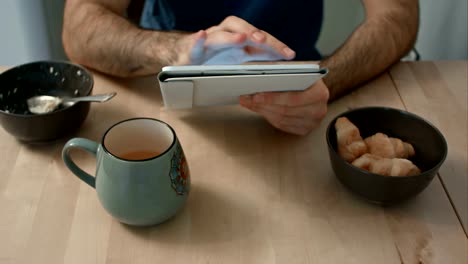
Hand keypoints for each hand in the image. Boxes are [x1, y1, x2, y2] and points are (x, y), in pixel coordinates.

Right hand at [172, 16, 295, 64]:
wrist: (187, 54)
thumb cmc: (215, 55)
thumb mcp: (239, 57)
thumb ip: (258, 56)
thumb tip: (280, 57)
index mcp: (239, 39)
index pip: (260, 38)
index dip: (274, 45)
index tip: (289, 55)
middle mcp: (225, 35)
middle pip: (241, 30)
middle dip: (254, 34)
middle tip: (264, 41)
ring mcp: (209, 42)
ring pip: (219, 36)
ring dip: (230, 37)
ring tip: (242, 38)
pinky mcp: (192, 51)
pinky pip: (195, 44)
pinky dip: (198, 40)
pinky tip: (202, 35)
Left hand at [239, 79, 329, 134]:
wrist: (316, 88)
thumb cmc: (305, 77)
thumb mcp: (297, 69)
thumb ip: (281, 72)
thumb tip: (258, 74)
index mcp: (319, 92)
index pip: (293, 98)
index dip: (272, 98)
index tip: (256, 95)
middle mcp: (319, 109)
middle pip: (285, 111)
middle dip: (263, 105)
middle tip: (246, 99)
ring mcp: (313, 122)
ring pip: (281, 120)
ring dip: (263, 111)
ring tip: (249, 103)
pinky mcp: (305, 129)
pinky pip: (282, 126)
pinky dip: (269, 117)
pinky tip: (259, 109)